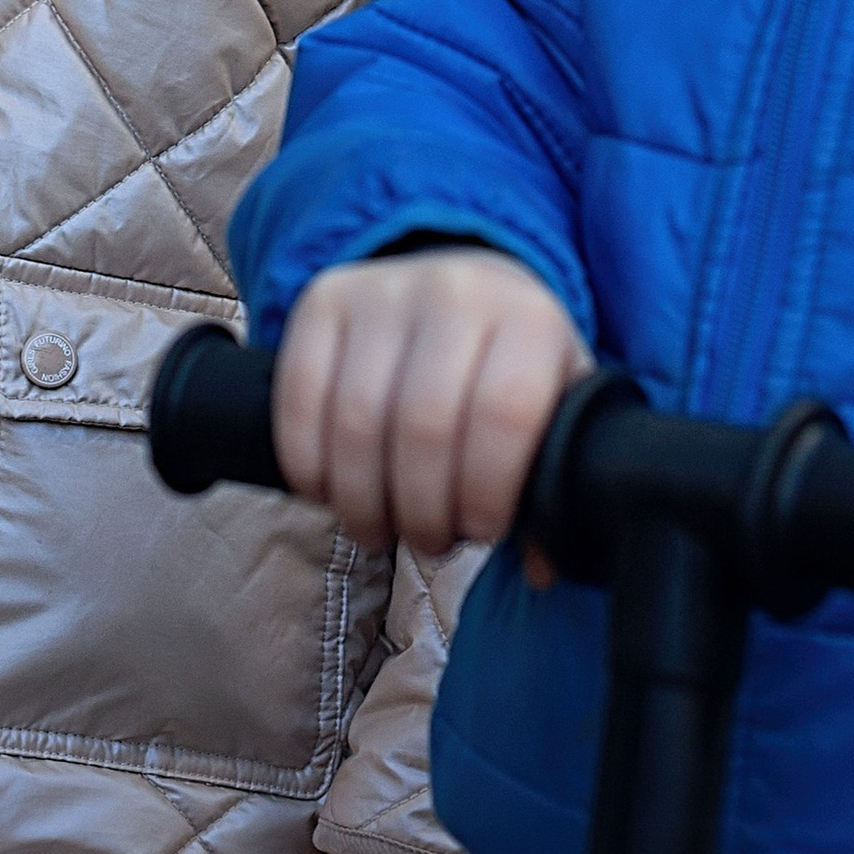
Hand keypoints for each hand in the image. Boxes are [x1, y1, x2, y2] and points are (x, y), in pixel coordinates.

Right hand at [275, 250, 591, 551]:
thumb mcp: (554, 410)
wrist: (462, 285)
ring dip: (362, 502)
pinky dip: (308, 466)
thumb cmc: (510, 368)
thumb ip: (552, 483)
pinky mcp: (323, 301)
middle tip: (429, 540)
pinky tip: (330, 492)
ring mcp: (383, 291)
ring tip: (380, 527)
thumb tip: (542, 568)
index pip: (504, 414)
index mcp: (530, 321)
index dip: (486, 490)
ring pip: (356, 422)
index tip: (481, 529)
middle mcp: (457, 293)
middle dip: (421, 511)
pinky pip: (299, 399)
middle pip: (423, 427)